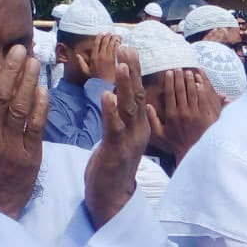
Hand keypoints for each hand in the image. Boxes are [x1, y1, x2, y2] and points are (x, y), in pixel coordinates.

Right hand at [75, 32, 121, 84]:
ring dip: (113, 38)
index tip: (101, 33)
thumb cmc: (96, 79)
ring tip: (115, 35)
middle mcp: (100, 56)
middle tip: (110, 33)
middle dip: (107, 36)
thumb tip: (77, 55)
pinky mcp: (114, 60)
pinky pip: (116, 50)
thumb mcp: (86, 71)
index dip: (99, 37)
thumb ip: (81, 62)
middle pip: (104, 42)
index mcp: (93, 57)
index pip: (96, 44)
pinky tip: (119, 42)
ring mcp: (108, 58)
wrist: (105, 85)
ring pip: (111, 44)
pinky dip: (118, 44)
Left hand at [85, 48, 149, 227]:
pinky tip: (107, 96)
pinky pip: (114, 128)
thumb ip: (122, 118)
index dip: (135, 71)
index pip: (139, 94)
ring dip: (126, 86)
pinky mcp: (116, 152)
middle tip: (129, 47)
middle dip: (133, 71)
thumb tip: (122, 97)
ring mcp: (129, 141)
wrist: (112, 199)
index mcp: (138, 126)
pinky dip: (111, 112)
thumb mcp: (120, 138)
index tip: (130, 48)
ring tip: (122, 64)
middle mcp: (138, 131)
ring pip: (129, 109)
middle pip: (138, 96)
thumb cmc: (113, 167)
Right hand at [147, 68, 220, 161]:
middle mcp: (184, 112)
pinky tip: (200, 82)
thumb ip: (152, 120)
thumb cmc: (176, 144)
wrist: (195, 152)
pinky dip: (202, 89)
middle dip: (180, 77)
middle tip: (178, 68)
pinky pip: (204, 98)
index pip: (171, 94)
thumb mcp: (160, 135)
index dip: (170, 81)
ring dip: (191, 80)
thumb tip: (147, 105)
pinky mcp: (207, 115)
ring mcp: (197, 113)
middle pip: (182, 90)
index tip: (169, 72)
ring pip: (194, 92)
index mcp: (172, 115)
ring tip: (189, 72)